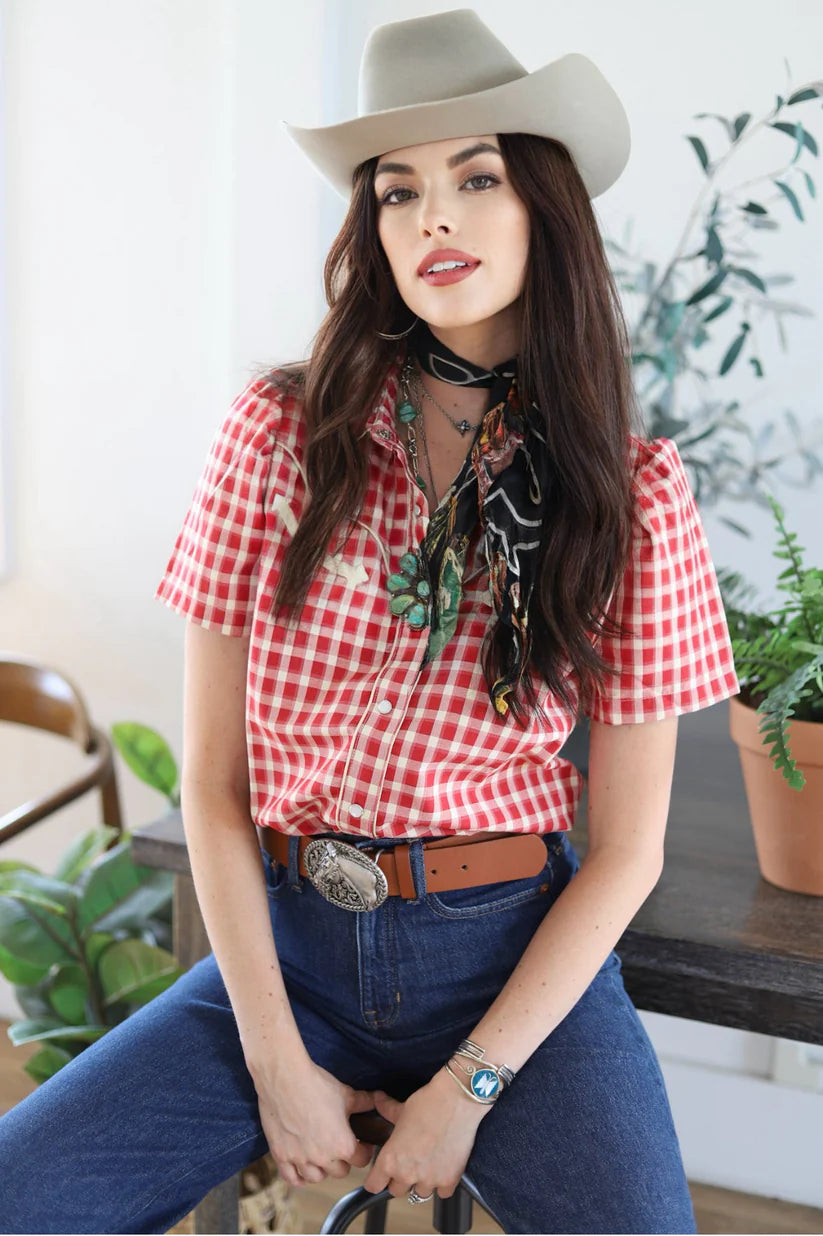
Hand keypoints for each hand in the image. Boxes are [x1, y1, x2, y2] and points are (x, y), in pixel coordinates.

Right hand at [253, 1056, 376, 1188]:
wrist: (285, 1080)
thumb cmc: (316, 1086)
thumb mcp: (345, 1093)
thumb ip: (363, 1102)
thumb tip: (376, 1099)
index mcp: (342, 1145)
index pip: (361, 1160)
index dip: (364, 1151)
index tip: (361, 1144)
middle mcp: (322, 1158)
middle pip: (340, 1172)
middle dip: (343, 1161)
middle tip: (340, 1148)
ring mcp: (300, 1159)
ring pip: (316, 1178)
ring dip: (321, 1170)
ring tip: (321, 1157)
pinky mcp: (281, 1156)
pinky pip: (291, 1178)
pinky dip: (298, 1177)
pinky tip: (301, 1169)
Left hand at [362, 1067, 487, 1199]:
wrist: (457, 1100)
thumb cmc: (429, 1103)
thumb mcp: (401, 1109)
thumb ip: (386, 1110)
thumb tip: (378, 1100)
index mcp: (390, 1159)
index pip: (374, 1185)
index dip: (377, 1179)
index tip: (381, 1175)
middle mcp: (407, 1174)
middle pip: (396, 1191)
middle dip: (400, 1178)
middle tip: (408, 1162)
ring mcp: (429, 1180)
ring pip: (419, 1193)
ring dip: (422, 1182)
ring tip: (427, 1162)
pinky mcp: (449, 1180)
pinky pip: (442, 1193)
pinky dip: (443, 1183)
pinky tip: (443, 1166)